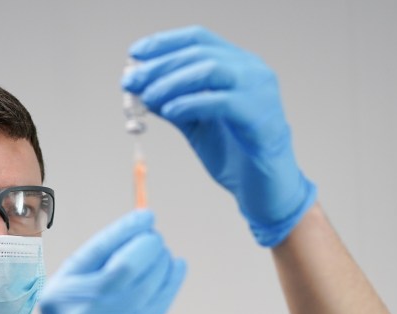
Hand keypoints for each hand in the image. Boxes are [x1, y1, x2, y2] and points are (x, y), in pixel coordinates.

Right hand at [37, 210, 185, 313]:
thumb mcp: (65, 294)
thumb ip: (94, 263)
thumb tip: (139, 227)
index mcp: (60, 295)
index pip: (98, 252)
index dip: (127, 230)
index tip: (147, 217)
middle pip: (129, 266)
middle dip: (150, 246)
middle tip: (155, 241)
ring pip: (151, 285)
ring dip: (163, 263)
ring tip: (163, 257)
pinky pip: (161, 305)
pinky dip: (172, 281)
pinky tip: (174, 270)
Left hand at [122, 25, 316, 246]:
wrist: (265, 191)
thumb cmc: (235, 156)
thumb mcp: (196, 125)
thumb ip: (173, 104)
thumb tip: (141, 89)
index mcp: (239, 65)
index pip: (199, 39)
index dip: (164, 43)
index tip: (135, 53)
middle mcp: (253, 71)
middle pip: (200, 53)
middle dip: (160, 65)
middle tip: (131, 80)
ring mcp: (261, 93)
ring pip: (211, 70)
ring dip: (172, 82)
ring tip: (148, 97)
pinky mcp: (261, 119)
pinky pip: (222, 102)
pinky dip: (191, 103)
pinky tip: (169, 112)